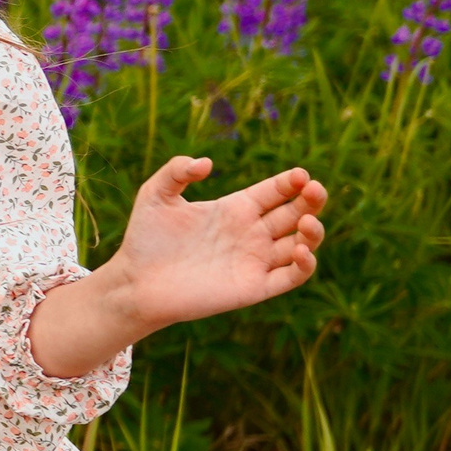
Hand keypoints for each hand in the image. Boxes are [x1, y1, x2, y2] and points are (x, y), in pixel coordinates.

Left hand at [107, 156, 328, 330]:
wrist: (136, 282)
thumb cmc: (145, 238)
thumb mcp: (155, 195)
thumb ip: (176, 171)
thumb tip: (207, 163)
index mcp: (235, 208)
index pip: (276, 191)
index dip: (292, 182)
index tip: (300, 175)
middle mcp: (251, 233)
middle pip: (296, 213)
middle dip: (311, 201)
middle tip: (314, 190)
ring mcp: (255, 260)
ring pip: (302, 244)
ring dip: (313, 232)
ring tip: (306, 222)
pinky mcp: (254, 287)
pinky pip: (291, 277)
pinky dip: (304, 265)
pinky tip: (301, 250)